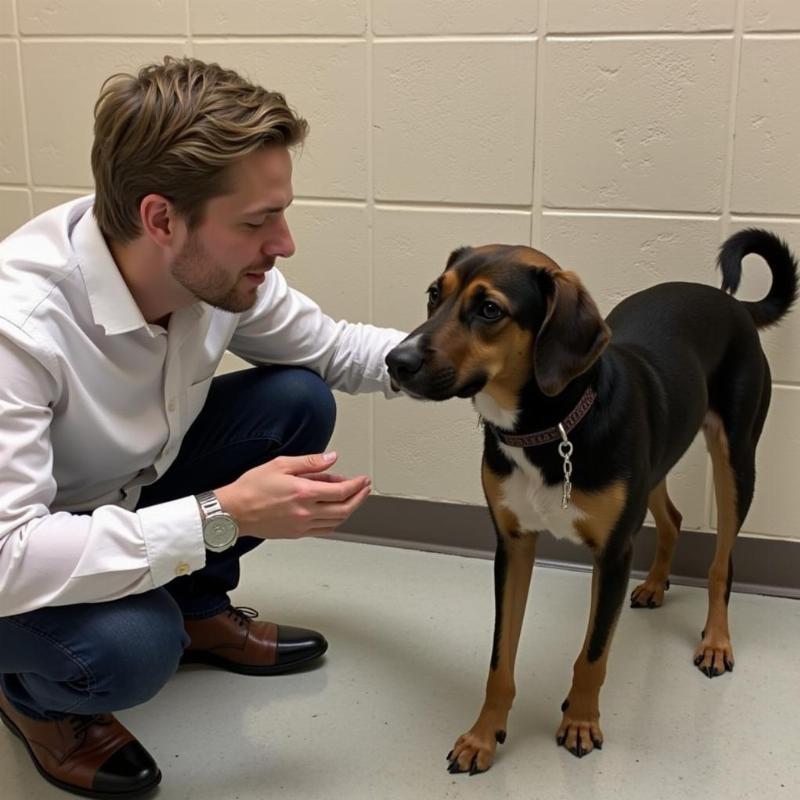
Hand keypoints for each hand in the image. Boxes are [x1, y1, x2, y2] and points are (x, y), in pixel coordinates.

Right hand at [214, 452, 370, 538]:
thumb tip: (331, 458)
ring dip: (349, 510)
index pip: (342, 491)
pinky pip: (324, 530)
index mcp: (304, 493)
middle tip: (365, 488)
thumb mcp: (281, 464)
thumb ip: (310, 462)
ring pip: (337, 522)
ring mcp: (302, 526)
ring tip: (353, 498)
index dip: (357, 485)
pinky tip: (334, 512)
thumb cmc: (251, 488)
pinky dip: (335, 521)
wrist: (234, 511)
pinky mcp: (296, 534)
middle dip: (360, 498)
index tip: (363, 479)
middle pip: (345, 509)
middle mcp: (306, 512)